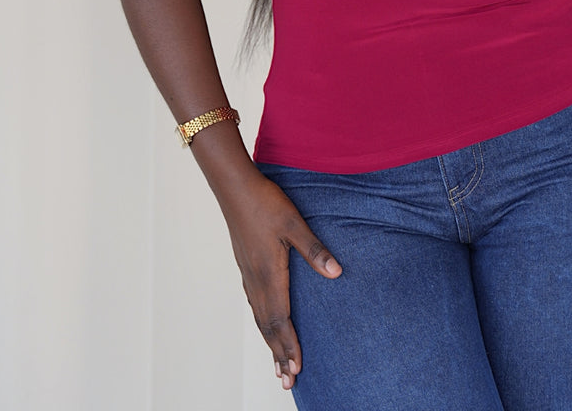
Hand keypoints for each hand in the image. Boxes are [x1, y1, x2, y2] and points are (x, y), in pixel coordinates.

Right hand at [224, 172, 341, 390]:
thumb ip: (314, 250)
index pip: (280, 320)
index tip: (297, 370)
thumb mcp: (294, 223)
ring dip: (270, 343)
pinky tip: (266, 324)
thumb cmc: (266, 203)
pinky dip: (263, 323)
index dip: (289, 346)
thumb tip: (336, 273)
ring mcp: (248, 274)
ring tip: (277, 366)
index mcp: (269, 274)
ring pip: (260, 318)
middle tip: (287, 383)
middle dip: (279, 355)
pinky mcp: (245, 265)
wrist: (235, 188)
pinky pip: (254, 304)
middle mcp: (256, 280)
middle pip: (268, 327)